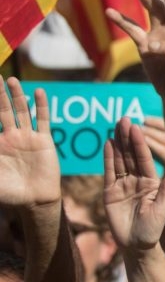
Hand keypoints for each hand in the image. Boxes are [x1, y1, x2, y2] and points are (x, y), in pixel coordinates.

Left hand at [0, 79, 59, 209]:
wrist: (34, 201)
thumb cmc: (9, 193)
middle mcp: (11, 138)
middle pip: (3, 111)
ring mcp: (28, 138)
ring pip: (21, 111)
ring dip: (17, 95)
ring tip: (12, 80)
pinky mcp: (44, 140)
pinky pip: (43, 120)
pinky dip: (41, 105)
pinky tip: (39, 92)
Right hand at [104, 117, 164, 249]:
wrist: (136, 245)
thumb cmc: (152, 229)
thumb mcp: (162, 209)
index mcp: (152, 182)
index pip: (145, 159)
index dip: (140, 143)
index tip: (137, 127)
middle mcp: (137, 180)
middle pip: (131, 156)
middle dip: (128, 138)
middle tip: (124, 118)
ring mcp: (123, 185)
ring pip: (120, 161)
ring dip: (118, 144)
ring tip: (115, 126)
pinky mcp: (110, 192)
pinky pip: (109, 173)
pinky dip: (108, 159)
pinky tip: (108, 144)